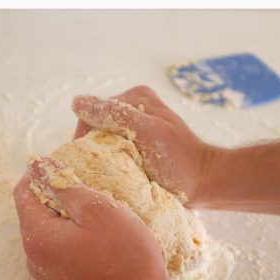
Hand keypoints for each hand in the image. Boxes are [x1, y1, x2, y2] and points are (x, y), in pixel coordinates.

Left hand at [13, 158, 174, 279]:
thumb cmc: (124, 258)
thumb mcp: (97, 210)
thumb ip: (63, 185)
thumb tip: (37, 165)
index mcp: (36, 236)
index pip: (23, 192)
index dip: (41, 172)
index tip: (68, 162)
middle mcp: (33, 256)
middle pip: (34, 211)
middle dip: (55, 192)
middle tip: (87, 180)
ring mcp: (47, 272)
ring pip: (49, 229)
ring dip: (67, 213)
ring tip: (97, 203)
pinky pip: (61, 246)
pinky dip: (74, 232)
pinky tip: (99, 229)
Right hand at [72, 86, 217, 204]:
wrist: (203, 182)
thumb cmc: (178, 159)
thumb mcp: (147, 132)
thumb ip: (114, 114)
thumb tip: (76, 102)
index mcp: (135, 97)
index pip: (91, 113)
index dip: (86, 137)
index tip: (95, 159)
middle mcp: (132, 107)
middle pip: (94, 128)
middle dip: (95, 148)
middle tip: (107, 169)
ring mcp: (133, 127)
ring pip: (100, 141)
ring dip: (101, 158)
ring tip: (113, 173)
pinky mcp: (134, 144)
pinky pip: (110, 151)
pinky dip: (109, 163)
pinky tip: (118, 174)